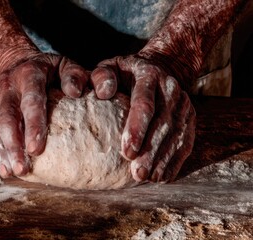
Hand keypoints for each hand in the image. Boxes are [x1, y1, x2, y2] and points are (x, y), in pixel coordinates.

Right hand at [0, 54, 87, 177]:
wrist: (16, 62)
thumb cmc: (48, 69)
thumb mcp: (65, 65)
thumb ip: (74, 75)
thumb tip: (75, 92)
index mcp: (29, 74)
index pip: (31, 100)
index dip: (32, 125)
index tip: (36, 149)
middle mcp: (9, 87)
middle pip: (6, 118)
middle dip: (13, 145)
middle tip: (22, 168)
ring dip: (0, 151)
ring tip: (10, 172)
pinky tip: (2, 167)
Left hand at [91, 55, 195, 181]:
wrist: (162, 66)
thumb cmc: (127, 72)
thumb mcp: (111, 67)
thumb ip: (101, 76)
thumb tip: (103, 93)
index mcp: (149, 76)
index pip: (144, 103)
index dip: (137, 129)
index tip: (127, 152)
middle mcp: (170, 89)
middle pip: (163, 123)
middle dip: (151, 151)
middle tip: (138, 174)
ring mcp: (183, 104)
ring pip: (176, 135)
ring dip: (164, 159)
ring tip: (150, 179)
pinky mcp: (190, 117)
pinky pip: (185, 141)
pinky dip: (175, 160)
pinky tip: (163, 176)